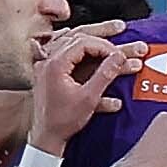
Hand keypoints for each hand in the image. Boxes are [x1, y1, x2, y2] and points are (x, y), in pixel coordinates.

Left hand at [28, 23, 136, 153]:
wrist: (45, 137)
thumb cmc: (63, 121)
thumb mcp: (89, 98)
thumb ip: (105, 74)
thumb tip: (120, 56)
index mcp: (55, 65)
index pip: (84, 42)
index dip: (105, 46)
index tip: (119, 54)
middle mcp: (48, 61)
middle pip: (77, 35)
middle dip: (102, 35)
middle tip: (121, 29)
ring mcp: (45, 64)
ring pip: (69, 39)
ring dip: (90, 36)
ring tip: (108, 31)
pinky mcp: (47, 71)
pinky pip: (60, 47)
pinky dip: (75, 43)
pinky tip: (83, 38)